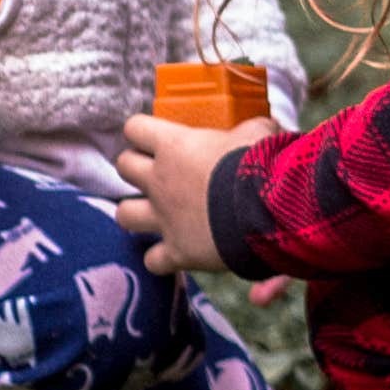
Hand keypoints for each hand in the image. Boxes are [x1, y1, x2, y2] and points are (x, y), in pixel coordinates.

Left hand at [115, 109, 268, 276]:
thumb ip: (250, 129)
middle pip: (124, 167)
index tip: (156, 138)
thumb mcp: (258, 132)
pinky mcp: (177, 252)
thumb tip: (261, 129)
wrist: (266, 210)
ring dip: (135, 213)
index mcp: (174, 146)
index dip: (143, 132)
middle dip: (135, 168)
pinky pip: (153, 260)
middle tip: (156, 171)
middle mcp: (160, 181)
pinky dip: (161, 258)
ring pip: (124, 214)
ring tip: (152, 213)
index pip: (135, 128)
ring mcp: (164, 218)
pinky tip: (174, 253)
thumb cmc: (258, 162)